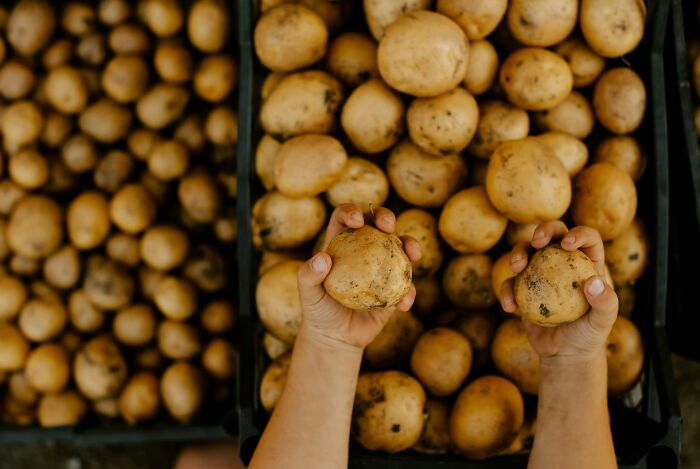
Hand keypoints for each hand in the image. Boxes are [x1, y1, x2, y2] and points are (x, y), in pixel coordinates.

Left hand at [296, 204, 421, 350]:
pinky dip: (409, 292)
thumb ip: (308, 275)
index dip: (352, 211)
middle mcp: (364, 250)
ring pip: (401, 248)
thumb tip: (324, 258)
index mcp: (342, 244)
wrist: (335, 337)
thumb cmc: (318, 310)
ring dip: (411, 245)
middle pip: (378, 224)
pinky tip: (403, 303)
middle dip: (386, 217)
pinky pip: (407, 286)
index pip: (345, 218)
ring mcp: (383, 267)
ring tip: (412, 254)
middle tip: (387, 227)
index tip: (357, 221)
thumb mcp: (308, 294)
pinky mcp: (395, 289)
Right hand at [499, 220, 618, 364]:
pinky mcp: (522, 289)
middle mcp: (562, 262)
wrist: (565, 354)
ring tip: (516, 268)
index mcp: (586, 263)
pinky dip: (506, 291)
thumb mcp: (603, 322)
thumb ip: (605, 303)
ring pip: (526, 252)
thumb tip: (593, 281)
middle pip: (553, 235)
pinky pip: (510, 283)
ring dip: (517, 253)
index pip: (587, 238)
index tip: (567, 245)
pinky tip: (509, 306)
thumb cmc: (589, 335)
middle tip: (537, 241)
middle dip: (543, 230)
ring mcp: (540, 274)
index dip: (578, 234)